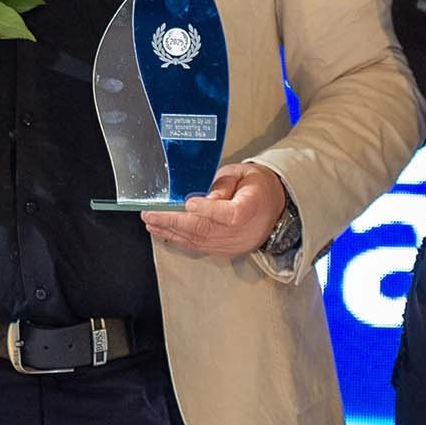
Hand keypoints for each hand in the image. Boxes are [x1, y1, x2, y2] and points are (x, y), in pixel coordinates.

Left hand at [140, 162, 287, 258]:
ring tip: (151, 223)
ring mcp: (235, 244)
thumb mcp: (242, 173)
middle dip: (174, 222)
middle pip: (207, 230)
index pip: (231, 214)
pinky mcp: (227, 251)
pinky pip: (200, 247)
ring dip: (171, 232)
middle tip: (151, 215)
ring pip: (200, 241)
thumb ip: (224, 184)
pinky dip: (180, 240)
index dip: (209, 210)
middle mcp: (243, 231)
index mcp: (253, 206)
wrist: (274, 206)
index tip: (188, 204)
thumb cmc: (256, 185)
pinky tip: (164, 233)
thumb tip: (205, 199)